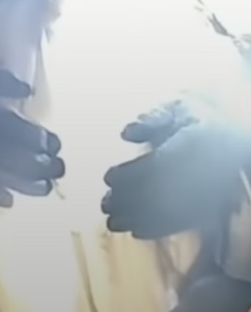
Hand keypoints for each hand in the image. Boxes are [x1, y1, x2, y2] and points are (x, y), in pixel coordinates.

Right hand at [0, 70, 63, 205]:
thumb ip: (2, 83)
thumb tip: (28, 91)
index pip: (29, 137)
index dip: (45, 142)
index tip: (55, 143)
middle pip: (27, 163)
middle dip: (47, 167)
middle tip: (59, 167)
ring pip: (12, 182)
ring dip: (33, 186)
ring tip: (47, 186)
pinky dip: (1, 197)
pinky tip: (11, 199)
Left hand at [102, 98, 250, 238]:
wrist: (236, 142)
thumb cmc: (202, 121)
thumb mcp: (180, 110)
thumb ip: (153, 119)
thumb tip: (126, 133)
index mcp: (190, 144)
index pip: (155, 164)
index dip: (130, 174)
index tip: (108, 177)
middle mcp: (198, 173)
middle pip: (159, 193)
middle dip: (128, 201)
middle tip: (105, 204)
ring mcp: (205, 195)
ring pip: (168, 213)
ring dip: (137, 220)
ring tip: (113, 222)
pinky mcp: (208, 210)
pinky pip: (182, 225)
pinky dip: (157, 231)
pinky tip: (137, 232)